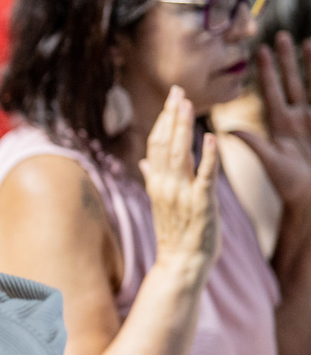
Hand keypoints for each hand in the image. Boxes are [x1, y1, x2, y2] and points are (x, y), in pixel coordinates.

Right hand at [143, 86, 220, 280]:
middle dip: (172, 116)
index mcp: (156, 182)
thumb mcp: (160, 203)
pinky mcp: (202, 203)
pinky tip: (211, 138)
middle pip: (166, 143)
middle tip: (178, 91)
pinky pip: (205, 176)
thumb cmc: (175, 233)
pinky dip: (208, 157)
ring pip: (180, 154)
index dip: (164, 119)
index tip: (172, 98)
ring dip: (184, 128)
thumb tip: (144, 162)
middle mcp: (166, 184)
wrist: (181, 262)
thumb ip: (152, 178)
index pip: (157, 144)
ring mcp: (182, 194)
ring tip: (187, 105)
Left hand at [233, 32, 310, 211]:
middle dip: (288, 60)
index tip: (261, 50)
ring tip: (308, 41)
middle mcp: (298, 118)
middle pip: (293, 82)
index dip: (267, 71)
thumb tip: (227, 129)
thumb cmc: (289, 185)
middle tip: (282, 35)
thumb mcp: (270, 162)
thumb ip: (253, 143)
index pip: (272, 90)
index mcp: (280, 124)